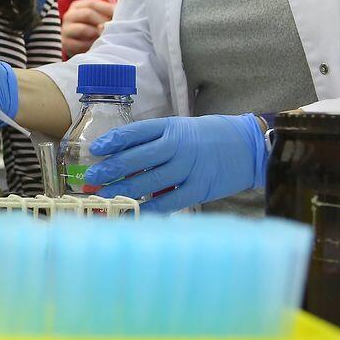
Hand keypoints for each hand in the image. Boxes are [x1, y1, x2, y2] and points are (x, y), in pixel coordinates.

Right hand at [61, 0, 114, 56]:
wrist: (84, 49)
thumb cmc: (96, 30)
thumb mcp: (101, 18)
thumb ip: (109, 13)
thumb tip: (118, 15)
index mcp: (78, 6)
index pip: (92, 4)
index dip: (107, 9)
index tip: (119, 16)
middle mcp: (69, 15)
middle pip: (87, 14)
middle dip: (103, 22)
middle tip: (113, 29)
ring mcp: (65, 29)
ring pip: (83, 29)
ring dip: (97, 34)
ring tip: (105, 38)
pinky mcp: (65, 43)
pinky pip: (79, 44)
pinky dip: (90, 46)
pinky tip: (96, 47)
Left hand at [84, 113, 266, 213]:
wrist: (248, 146)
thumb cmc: (208, 137)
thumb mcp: (182, 129)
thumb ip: (155, 141)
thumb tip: (119, 156)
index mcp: (172, 127)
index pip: (136, 132)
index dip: (114, 141)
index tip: (95, 150)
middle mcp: (179, 146)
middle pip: (138, 158)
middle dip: (112, 169)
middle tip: (91, 179)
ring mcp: (190, 167)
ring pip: (151, 180)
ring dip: (125, 190)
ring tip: (105, 197)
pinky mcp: (200, 188)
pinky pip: (171, 200)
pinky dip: (151, 208)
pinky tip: (134, 212)